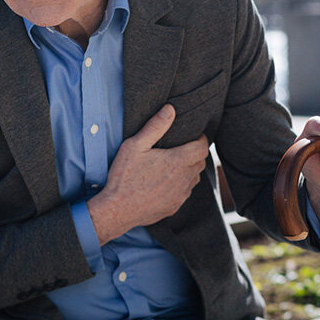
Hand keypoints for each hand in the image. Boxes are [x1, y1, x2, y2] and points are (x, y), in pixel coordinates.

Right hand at [88, 104, 208, 243]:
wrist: (117, 210)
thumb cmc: (124, 177)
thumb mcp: (135, 146)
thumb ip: (155, 126)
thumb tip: (170, 109)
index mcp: (177, 162)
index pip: (202, 147)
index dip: (201, 139)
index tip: (194, 136)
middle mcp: (184, 179)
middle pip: (201, 162)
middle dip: (196, 153)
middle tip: (183, 147)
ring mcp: (180, 195)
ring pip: (195, 178)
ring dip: (189, 170)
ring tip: (175, 164)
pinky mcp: (174, 207)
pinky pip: (185, 193)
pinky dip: (181, 185)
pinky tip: (166, 182)